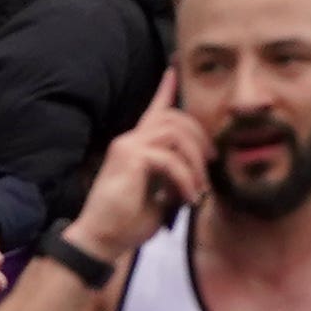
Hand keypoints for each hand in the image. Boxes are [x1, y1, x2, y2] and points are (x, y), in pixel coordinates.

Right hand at [68, 105, 210, 264]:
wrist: (99, 241)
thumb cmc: (127, 223)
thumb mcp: (161, 196)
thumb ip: (176, 176)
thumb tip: (201, 172)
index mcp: (136, 146)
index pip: (153, 110)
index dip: (165, 89)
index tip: (173, 69)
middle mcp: (130, 140)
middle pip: (176, 119)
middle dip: (200, 139)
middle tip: (211, 165)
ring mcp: (128, 146)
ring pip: (177, 135)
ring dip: (195, 163)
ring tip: (199, 190)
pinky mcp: (130, 158)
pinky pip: (170, 159)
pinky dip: (185, 179)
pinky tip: (188, 198)